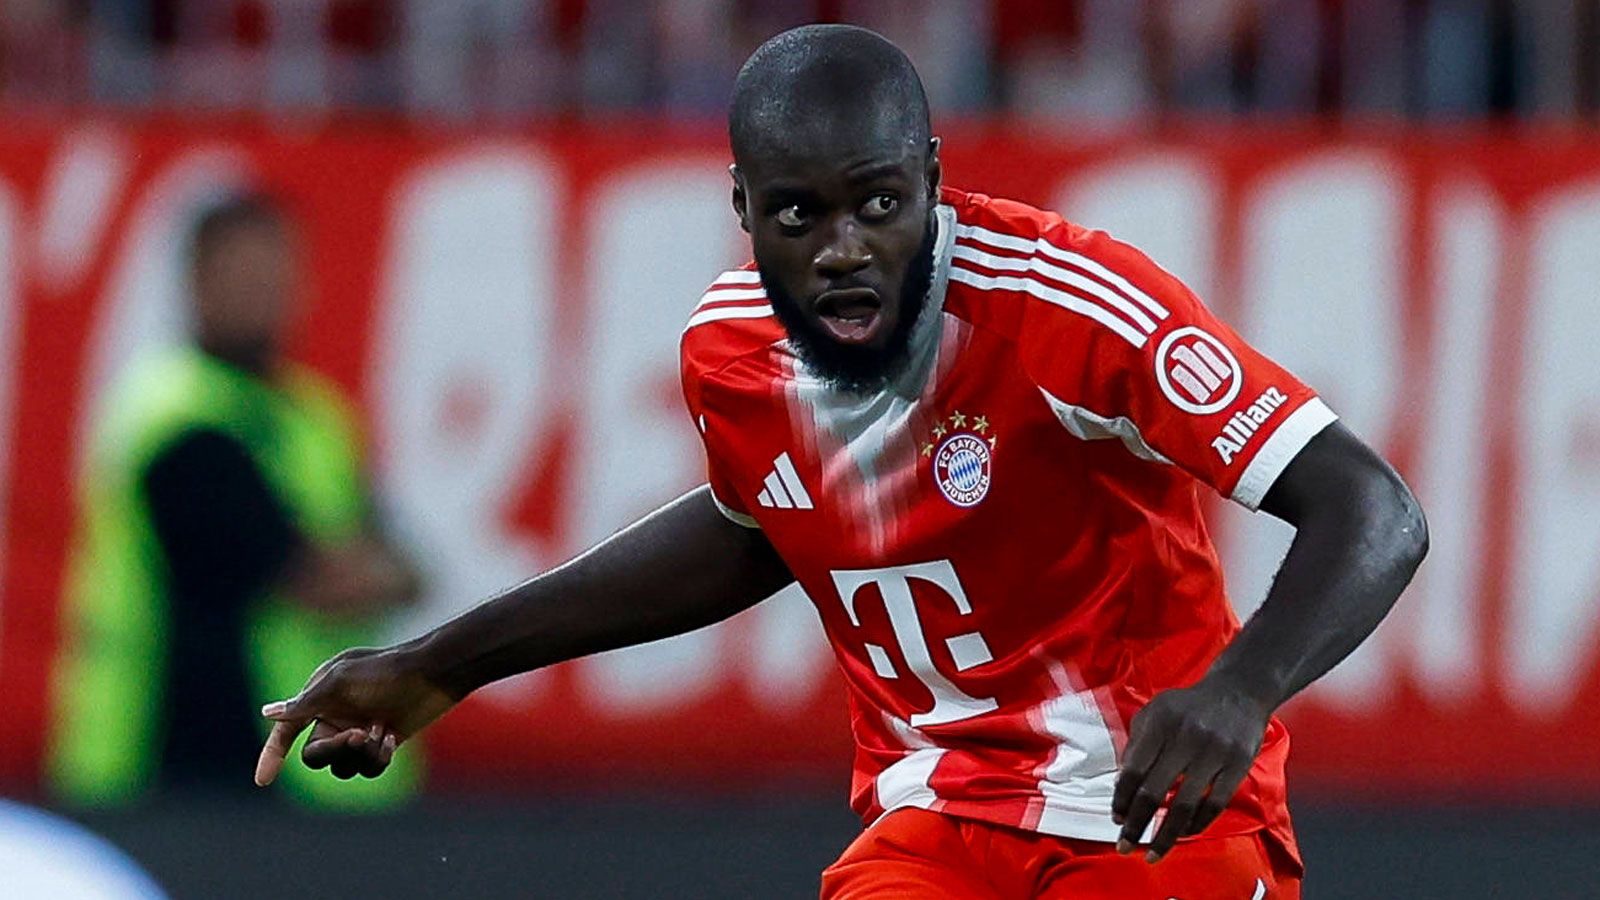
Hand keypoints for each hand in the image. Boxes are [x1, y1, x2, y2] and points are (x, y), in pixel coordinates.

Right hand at [254, 646, 456, 786]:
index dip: (272, 755)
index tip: (262, 781)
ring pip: (344, 767)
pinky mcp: (382, 743)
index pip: (286, 731)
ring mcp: (359, 732)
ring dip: (363, 755)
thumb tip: (267, 713)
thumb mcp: (341, 683)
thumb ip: (305, 703)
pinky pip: (369, 768)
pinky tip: (392, 737)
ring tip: (382, 732)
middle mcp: (336, 717)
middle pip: (316, 756)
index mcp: (319, 698)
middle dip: (336, 751)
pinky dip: (379, 758)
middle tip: (358, 735)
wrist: (435, 673)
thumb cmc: (386, 672)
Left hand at [1111, 676, 1269, 863]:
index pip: (1133, 770)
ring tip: (1153, 853)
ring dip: (1166, 835)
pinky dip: (1197, 825)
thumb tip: (1121, 785)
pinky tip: (1183, 835)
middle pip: (1154, 792)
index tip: (1116, 819)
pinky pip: (1214, 805)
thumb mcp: (1155, 712)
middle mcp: (1185, 738)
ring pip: (1184, 805)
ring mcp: (1214, 753)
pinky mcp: (1238, 765)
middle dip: (1136, 824)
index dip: (1122, 799)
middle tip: (1125, 846)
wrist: (1238, 692)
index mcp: (1159, 723)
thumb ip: (1137, 744)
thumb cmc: (1187, 706)